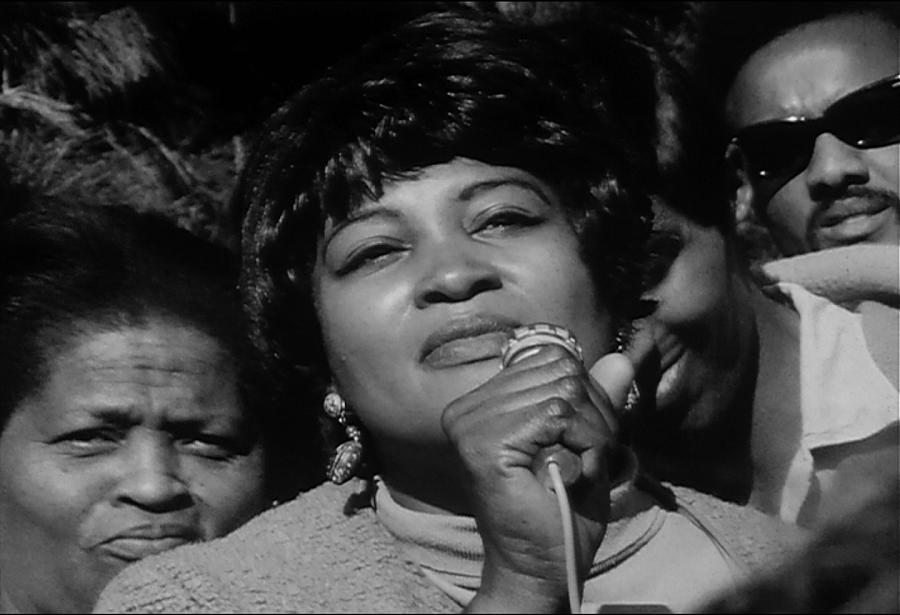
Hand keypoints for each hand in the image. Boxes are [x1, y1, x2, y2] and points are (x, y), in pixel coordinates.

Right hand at [442, 345, 633, 612]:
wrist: (540, 570)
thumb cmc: (560, 510)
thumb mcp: (584, 444)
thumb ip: (597, 400)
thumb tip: (621, 358)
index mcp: (482, 402)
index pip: (553, 358)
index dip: (585, 397)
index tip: (579, 443)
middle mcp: (467, 407)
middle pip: (562, 370)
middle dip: (591, 418)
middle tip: (579, 463)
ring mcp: (470, 424)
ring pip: (564, 392)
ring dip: (589, 437)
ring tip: (572, 472)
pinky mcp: (483, 446)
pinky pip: (558, 414)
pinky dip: (582, 446)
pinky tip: (568, 476)